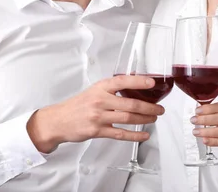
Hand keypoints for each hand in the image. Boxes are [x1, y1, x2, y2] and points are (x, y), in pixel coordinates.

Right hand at [27, 75, 164, 152]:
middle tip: (160, 108)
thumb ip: (111, 91)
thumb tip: (134, 89)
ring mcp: (99, 117)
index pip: (123, 81)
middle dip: (149, 107)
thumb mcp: (93, 91)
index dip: (139, 82)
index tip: (152, 83)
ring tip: (154, 118)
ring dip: (145, 119)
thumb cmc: (77, 105)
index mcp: (100, 88)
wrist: (58, 121)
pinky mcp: (97, 131)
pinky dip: (135, 135)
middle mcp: (100, 100)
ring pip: (128, 118)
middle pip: (130, 103)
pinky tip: (144, 135)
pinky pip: (120, 134)